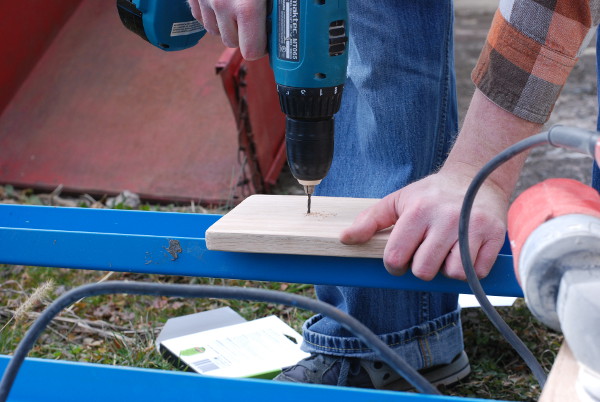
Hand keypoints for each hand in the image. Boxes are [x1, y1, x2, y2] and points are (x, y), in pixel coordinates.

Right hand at [188, 0, 266, 59]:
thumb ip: (273, 11)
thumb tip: (277, 29)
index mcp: (247, 6)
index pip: (251, 51)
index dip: (260, 48)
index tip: (265, 40)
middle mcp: (222, 5)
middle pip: (231, 43)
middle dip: (242, 34)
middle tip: (252, 17)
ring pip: (214, 30)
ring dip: (224, 24)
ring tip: (235, 4)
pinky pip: (200, 16)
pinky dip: (210, 13)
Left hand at [340, 166, 507, 280]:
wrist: (477, 176)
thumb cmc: (432, 194)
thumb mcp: (398, 200)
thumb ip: (370, 220)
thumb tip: (345, 238)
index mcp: (418, 211)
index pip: (396, 257)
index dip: (395, 265)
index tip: (400, 259)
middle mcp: (446, 218)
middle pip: (424, 270)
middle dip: (421, 268)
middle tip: (425, 254)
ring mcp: (473, 227)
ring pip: (453, 274)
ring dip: (446, 269)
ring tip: (446, 252)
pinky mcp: (495, 236)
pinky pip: (477, 273)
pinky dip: (469, 270)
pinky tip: (464, 253)